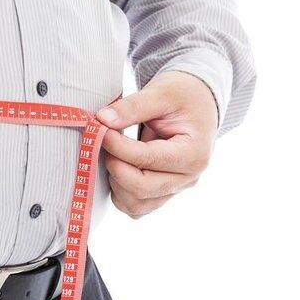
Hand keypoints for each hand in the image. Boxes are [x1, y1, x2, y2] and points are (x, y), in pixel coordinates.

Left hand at [96, 71, 217, 218]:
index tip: (101, 130)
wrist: (197, 103)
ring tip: (113, 154)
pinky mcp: (162, 194)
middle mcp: (188, 178)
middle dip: (115, 166)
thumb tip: (102, 120)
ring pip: (136, 205)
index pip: (148, 159)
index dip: (118, 147)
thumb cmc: (183, 95)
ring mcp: (176, 189)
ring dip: (116, 182)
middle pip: (141, 189)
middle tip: (104, 144)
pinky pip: (135, 207)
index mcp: (194, 153)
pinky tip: (118, 166)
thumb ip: (132, 107)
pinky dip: (120, 192)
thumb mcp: (160, 92)